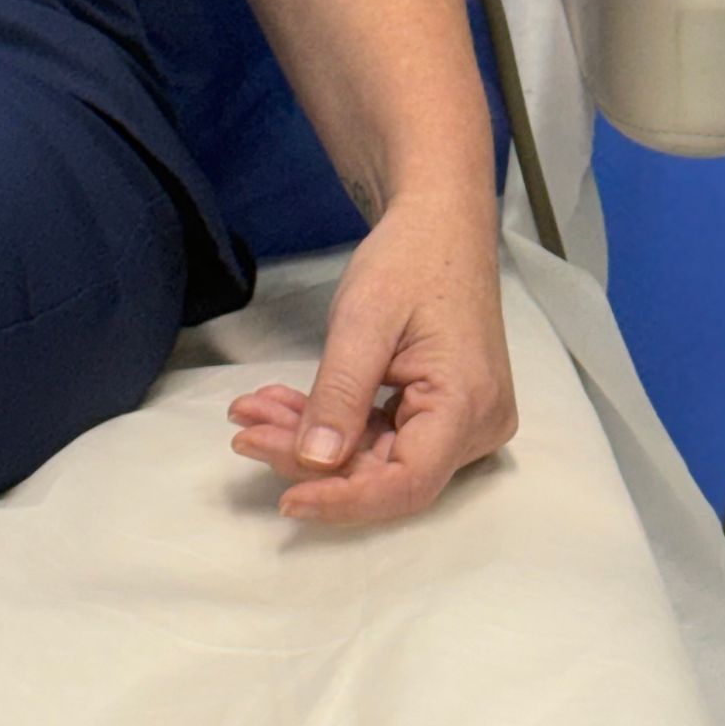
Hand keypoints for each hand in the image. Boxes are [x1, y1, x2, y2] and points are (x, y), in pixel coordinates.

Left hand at [227, 191, 516, 522]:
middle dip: (310, 457)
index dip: (344, 501)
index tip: (286, 501)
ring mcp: (464, 421)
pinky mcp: (445, 412)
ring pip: (377, 458)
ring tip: (256, 408)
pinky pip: (384, 437)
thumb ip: (339, 395)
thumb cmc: (411, 259)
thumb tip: (315, 465)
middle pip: (386, 473)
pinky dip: (334, 422)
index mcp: (467, 403)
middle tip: (246, 429)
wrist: (440, 224)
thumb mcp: (363, 322)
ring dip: (313, 438)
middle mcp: (478, 425)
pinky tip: (286, 404)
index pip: (406, 484)